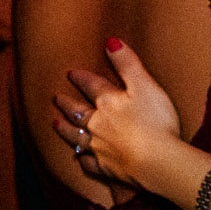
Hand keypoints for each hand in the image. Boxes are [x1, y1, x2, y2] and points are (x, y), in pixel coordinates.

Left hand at [53, 36, 188, 199]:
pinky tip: (80, 159)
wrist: (154, 162)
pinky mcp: (105, 168)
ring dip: (66, 129)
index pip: (91, 86)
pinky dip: (83, 159)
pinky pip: (89, 163)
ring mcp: (98, 147)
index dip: (81, 78)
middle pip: (78, 112)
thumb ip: (128, 64)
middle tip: (55, 98)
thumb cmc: (155, 121)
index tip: (70, 73)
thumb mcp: (145, 86)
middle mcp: (97, 124)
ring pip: (77, 136)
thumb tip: (110, 41)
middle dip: (66, 104)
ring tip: (55, 124)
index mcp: (108, 102)